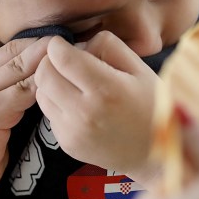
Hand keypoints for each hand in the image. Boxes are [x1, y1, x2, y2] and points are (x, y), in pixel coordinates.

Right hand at [0, 0, 50, 198]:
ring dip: (45, 55)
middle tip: (66, 28)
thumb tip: (36, 71)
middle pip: (11, 48)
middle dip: (38, 38)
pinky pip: (22, 91)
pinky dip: (42, 84)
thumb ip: (6, 86)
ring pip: (18, 65)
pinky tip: (56, 78)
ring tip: (68, 45)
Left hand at [35, 32, 160, 181]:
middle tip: (67, 62)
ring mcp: (73, 132)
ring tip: (74, 84)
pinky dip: (58, 104)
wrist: (157, 154)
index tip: (65, 44)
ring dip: (52, 83)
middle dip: (51, 62)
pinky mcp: (67, 144)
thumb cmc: (152, 105)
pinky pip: (49, 114)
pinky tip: (80, 105)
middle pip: (44, 74)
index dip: (58, 45)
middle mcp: (84, 113)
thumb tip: (77, 45)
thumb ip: (108, 46)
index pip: (61, 58)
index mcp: (105, 89)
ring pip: (41, 93)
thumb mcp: (140, 68)